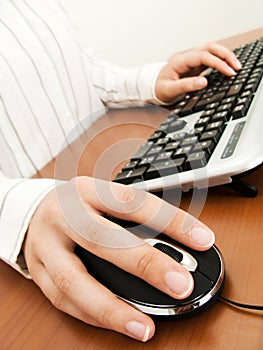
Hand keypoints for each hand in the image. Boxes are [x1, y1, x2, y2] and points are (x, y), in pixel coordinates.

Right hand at [24, 176, 214, 341]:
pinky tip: (118, 323)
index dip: (170, 221)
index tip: (202, 240)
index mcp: (88, 190)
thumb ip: (136, 218)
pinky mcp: (37, 270)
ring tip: (145, 327)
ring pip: (74, 280)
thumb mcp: (105, 197)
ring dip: (111, 308)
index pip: (133, 202)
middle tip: (180, 285)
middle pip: (101, 239)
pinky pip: (63, 299)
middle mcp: (65, 215)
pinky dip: (93, 316)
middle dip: (144, 264)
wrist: (35, 210)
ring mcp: (46, 244)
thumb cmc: (80, 205)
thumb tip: (180, 244)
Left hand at [155, 42, 241, 102]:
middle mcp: (187, 57)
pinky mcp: (194, 65)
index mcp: (180, 61)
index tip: (229, 72)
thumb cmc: (159, 88)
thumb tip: (204, 82)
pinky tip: (227, 68)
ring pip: (211, 50)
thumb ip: (186, 86)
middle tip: (237, 67)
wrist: (153, 86)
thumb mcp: (170, 90)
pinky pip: (210, 58)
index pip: (203, 56)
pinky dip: (220, 61)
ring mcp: (191, 60)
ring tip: (236, 67)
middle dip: (225, 55)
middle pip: (210, 47)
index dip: (218, 63)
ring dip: (224, 56)